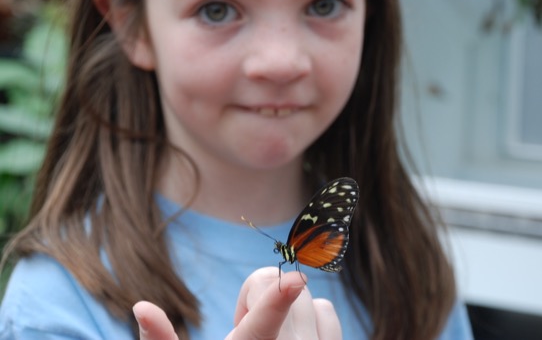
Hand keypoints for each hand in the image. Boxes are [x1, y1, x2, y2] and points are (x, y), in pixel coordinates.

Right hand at [133, 267, 341, 339]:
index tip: (294, 280)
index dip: (276, 300)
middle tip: (245, 330)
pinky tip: (292, 338)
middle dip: (261, 299)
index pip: (262, 324)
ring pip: (309, 300)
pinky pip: (328, 313)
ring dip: (290, 308)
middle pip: (280, 290)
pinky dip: (312, 317)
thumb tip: (141, 306)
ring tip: (270, 339)